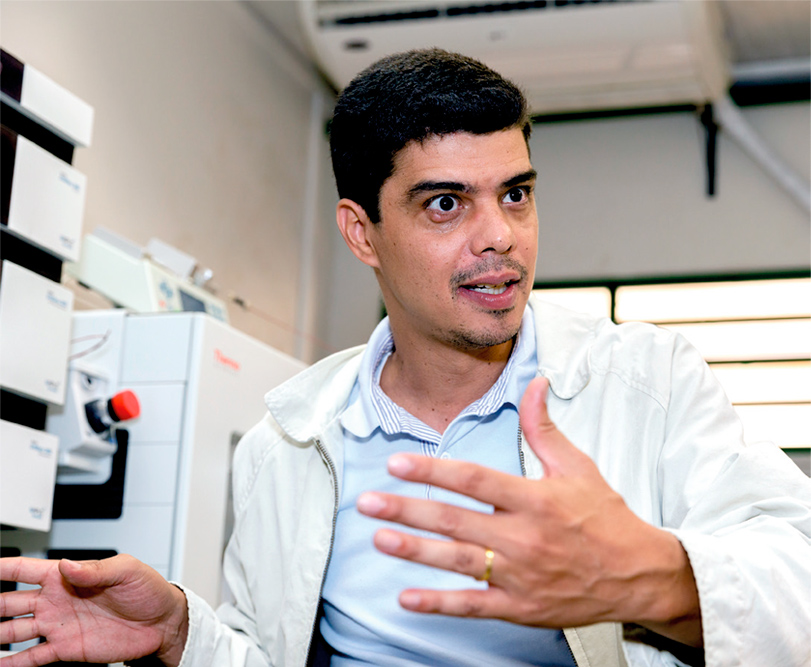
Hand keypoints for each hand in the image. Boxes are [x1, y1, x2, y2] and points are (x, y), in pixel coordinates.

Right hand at [0, 554, 187, 666]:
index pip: (24, 570)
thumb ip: (96, 569)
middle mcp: (57, 600)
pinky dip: (12, 663)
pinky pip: (32, 657)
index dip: (1, 567)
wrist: (162, 621)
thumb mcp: (127, 570)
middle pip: (10, 602)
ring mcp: (59, 625)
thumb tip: (69, 565)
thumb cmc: (148, 590)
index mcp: (67, 576)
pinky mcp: (66, 649)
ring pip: (14, 630)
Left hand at [357, 376, 701, 645]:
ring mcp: (522, 575)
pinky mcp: (522, 607)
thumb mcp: (578, 466)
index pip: (475, 480)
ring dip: (415, 551)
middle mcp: (526, 537)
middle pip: (457, 521)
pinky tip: (406, 597)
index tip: (396, 463)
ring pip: (459, 562)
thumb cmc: (604, 516)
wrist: (638, 574)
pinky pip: (474, 606)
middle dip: (408, 510)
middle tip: (367, 501)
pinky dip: (439, 602)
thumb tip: (534, 383)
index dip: (433, 471)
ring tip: (378, 538)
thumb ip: (544, 428)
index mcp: (537, 499)